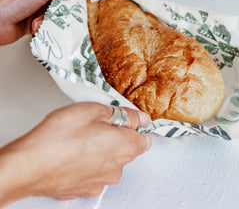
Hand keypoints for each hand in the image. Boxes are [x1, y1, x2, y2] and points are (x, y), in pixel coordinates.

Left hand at [0, 0, 89, 44]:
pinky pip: (47, 25)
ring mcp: (35, 7)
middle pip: (62, 1)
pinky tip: (37, 27)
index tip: (77, 0)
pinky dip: (44, 27)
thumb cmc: (13, 1)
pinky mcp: (32, 21)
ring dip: (50, 20)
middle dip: (60, 10)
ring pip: (55, 14)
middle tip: (58, 12)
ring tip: (41, 20)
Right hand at [0, 102, 151, 205]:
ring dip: (98, 149)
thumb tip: (139, 117)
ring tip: (78, 137)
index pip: (145, 139)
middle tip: (95, 123)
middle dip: (114, 135)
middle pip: (125, 149)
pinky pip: (90, 172)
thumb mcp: (95, 110)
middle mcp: (116, 170)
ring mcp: (98, 183)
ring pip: (107, 162)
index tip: (125, 118)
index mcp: (124, 147)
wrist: (30, 164)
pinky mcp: (81, 190)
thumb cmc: (60, 137)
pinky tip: (70, 152)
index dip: (136, 126)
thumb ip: (122, 114)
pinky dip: (84, 163)